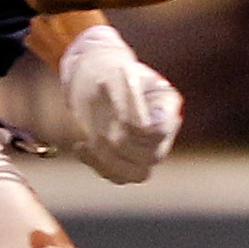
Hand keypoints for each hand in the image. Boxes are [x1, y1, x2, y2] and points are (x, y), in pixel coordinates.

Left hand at [45, 23, 182, 185]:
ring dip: (109, 162)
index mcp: (167, 105)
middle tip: (96, 130)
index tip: (115, 119)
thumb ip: (125, 95)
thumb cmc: (105, 70)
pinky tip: (81, 148)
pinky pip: (119, 177)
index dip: (137, 131)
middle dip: (119, 145)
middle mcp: (164, 130)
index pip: (160, 131)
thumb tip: (138, 124)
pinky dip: (98, 166)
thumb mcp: (113, 73)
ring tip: (87, 143)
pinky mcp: (128, 160)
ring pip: (138, 173)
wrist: (93, 76)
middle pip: (152, 156)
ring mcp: (148, 148)